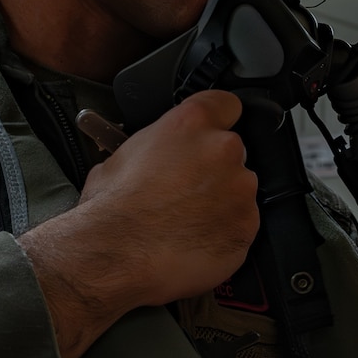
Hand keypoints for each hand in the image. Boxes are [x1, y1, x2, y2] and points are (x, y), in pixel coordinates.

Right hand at [18, 90, 258, 357]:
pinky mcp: (246, 227)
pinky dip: (225, 234)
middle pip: (232, 153)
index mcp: (191, 123)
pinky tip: (196, 243)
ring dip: (222, 203)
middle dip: (214, 170)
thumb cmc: (111, 207)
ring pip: (240, 192)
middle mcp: (223, 150)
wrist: (115, 253)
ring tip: (188, 223)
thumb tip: (155, 154)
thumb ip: (156, 145)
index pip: (226, 104)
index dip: (218, 121)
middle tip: (186, 192)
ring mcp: (240, 190)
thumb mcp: (121, 155)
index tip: (211, 134)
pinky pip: (241, 227)